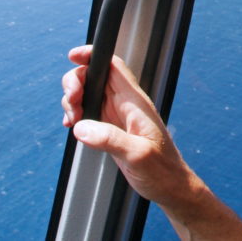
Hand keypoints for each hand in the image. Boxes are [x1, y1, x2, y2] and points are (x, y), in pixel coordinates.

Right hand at [61, 46, 199, 207]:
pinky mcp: (110, 129)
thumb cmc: (162, 170)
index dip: (93, 56)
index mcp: (135, 102)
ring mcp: (116, 116)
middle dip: (75, 83)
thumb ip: (110, 139)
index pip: (113, 65)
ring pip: (88, 93)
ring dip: (73, 101)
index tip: (73, 57)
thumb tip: (83, 127)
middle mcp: (125, 105)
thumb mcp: (137, 154)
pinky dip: (76, 115)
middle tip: (72, 105)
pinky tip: (73, 127)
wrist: (169, 187)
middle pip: (94, 76)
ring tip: (72, 120)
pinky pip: (88, 112)